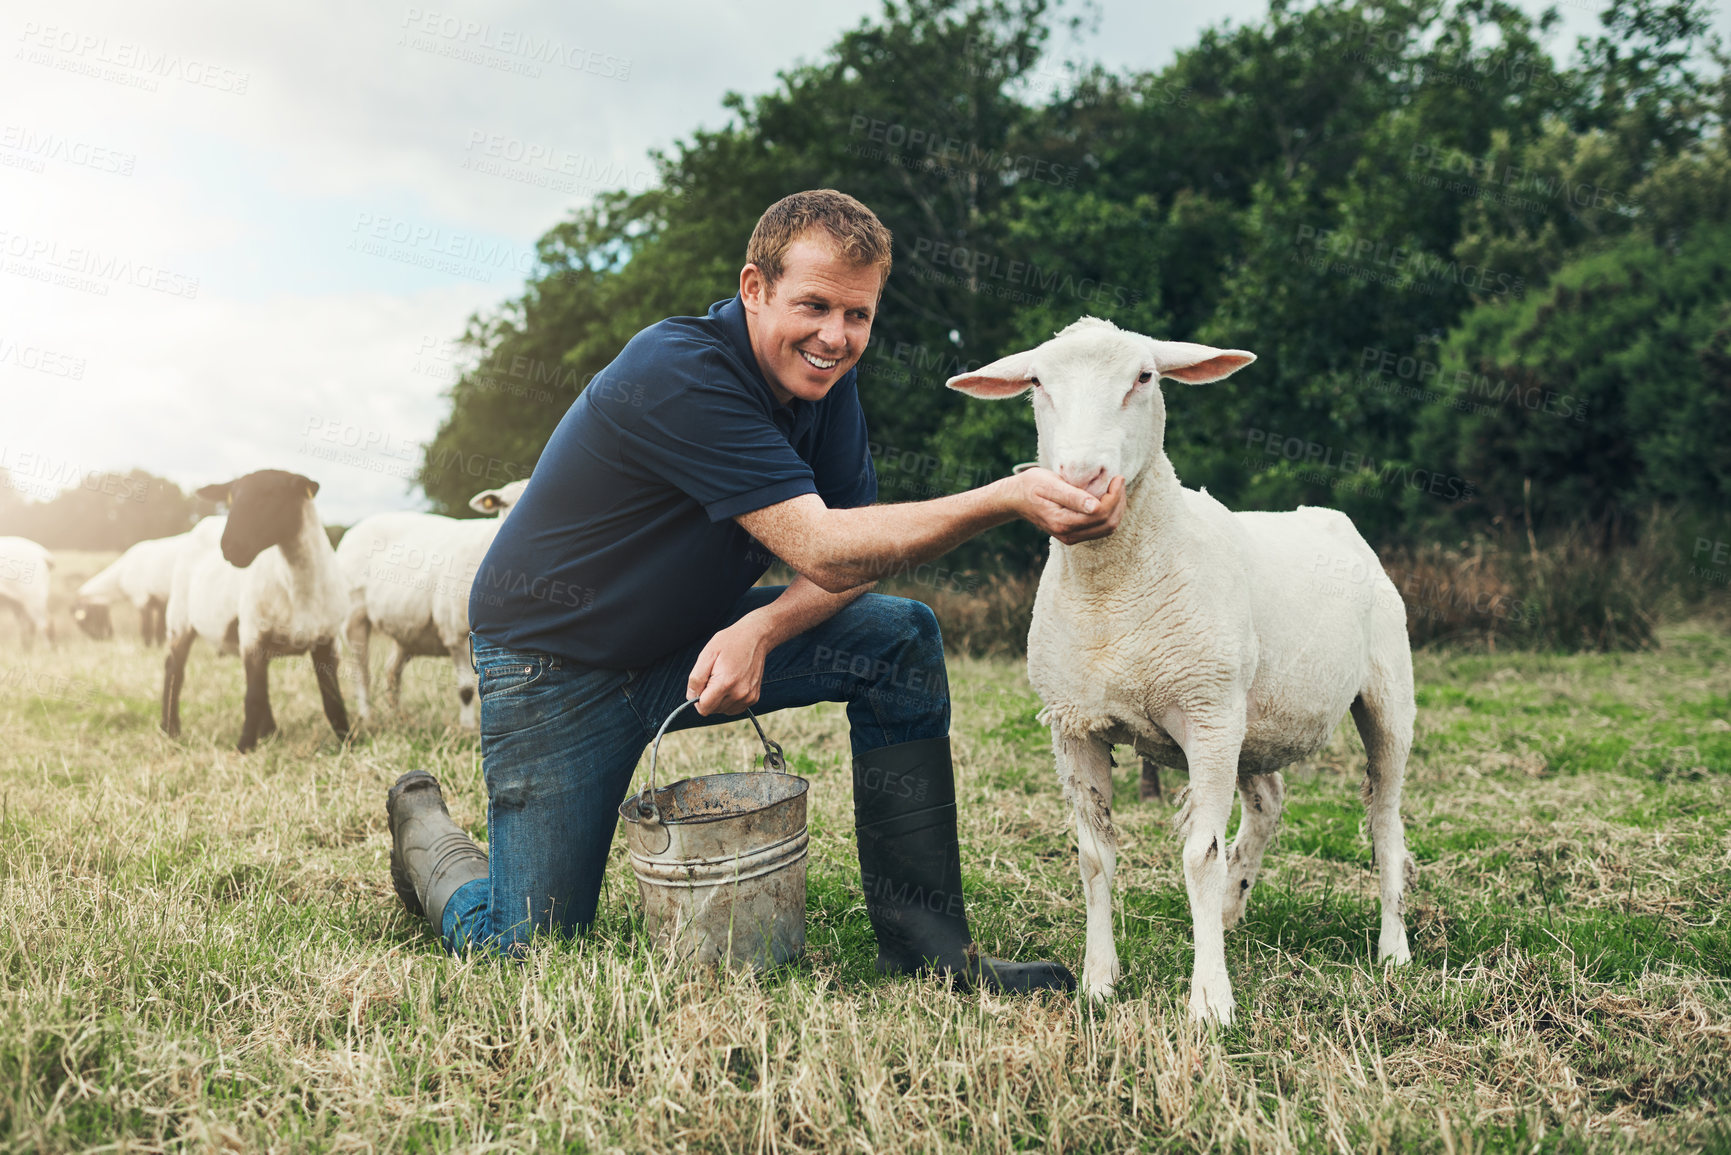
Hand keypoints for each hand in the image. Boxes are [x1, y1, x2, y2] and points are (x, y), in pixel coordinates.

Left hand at [686, 617, 771, 715]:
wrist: (755, 638)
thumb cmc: (730, 642)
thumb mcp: (707, 654)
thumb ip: (696, 678)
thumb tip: (691, 697)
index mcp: (725, 683)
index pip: (703, 708)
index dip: (697, 698)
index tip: (702, 684)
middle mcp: (739, 694)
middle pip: (712, 710)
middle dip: (708, 697)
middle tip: (714, 677)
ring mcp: (748, 697)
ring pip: (722, 710)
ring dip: (719, 699)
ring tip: (724, 679)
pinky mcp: (753, 698)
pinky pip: (734, 708)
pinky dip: (729, 700)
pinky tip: (731, 684)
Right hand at [1010, 468, 1125, 544]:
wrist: (1015, 499)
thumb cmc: (1031, 486)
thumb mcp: (1050, 484)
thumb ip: (1072, 496)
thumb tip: (1095, 506)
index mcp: (1062, 522)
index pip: (1100, 514)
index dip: (1114, 496)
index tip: (1117, 477)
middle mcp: (1068, 534)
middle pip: (1108, 524)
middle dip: (1118, 502)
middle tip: (1118, 481)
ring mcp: (1071, 537)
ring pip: (1107, 528)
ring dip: (1116, 509)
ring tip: (1115, 488)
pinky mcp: (1073, 534)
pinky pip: (1100, 529)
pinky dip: (1109, 514)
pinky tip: (1107, 498)